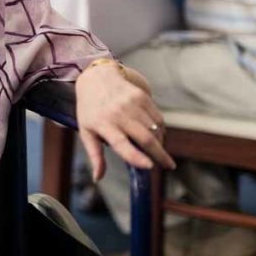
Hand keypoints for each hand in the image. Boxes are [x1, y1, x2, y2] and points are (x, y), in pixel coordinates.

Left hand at [75, 62, 175, 179]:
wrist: (96, 77)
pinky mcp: (142, 97)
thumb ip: (95, 155)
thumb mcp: (86, 131)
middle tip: (169, 166)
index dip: (135, 156)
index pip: (121, 144)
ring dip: (160, 143)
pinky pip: (158, 118)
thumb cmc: (90, 109)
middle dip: (160, 154)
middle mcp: (118, 113)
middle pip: (145, 138)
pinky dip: (161, 130)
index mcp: (102, 124)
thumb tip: (98, 178)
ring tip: (159, 152)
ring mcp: (132, 104)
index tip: (149, 166)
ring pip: (155, 129)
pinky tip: (157, 135)